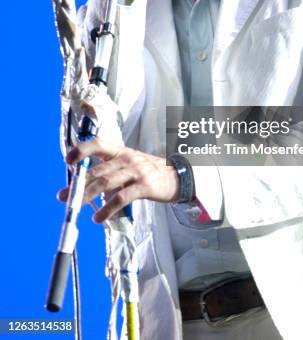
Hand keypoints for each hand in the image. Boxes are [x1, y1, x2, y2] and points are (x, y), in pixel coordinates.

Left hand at [57, 138, 179, 222]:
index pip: (98, 143)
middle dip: (78, 183)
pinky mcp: (144, 186)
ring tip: (76, 207)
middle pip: (98, 169)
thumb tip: (85, 187)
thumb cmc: (150, 173)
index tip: (68, 161)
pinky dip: (107, 209)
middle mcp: (127, 158)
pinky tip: (98, 218)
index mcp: (121, 151)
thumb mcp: (130, 165)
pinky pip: (121, 198)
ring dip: (88, 196)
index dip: (81, 150)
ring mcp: (137, 171)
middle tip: (63, 195)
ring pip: (106, 183)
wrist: (179, 177)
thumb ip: (110, 172)